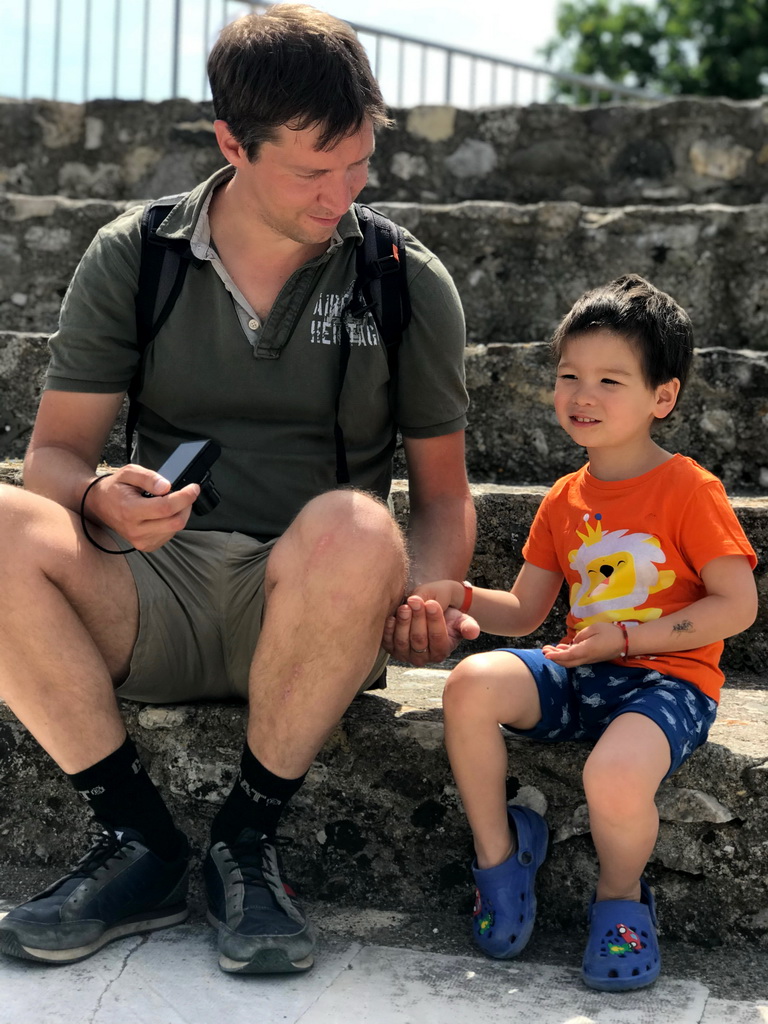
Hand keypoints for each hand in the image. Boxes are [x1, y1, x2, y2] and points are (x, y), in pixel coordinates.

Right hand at [83, 464, 199, 551]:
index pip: (166, 507)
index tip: (194, 488)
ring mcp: (140, 541)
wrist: (99, 504)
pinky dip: (172, 522)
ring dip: (180, 514)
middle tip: (186, 493)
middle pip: (175, 522)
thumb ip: (148, 477)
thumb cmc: (115, 488)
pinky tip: (164, 514)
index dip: (185, 497)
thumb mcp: (129, 472)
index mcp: (130, 511)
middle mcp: (135, 530)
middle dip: (186, 505)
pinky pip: (169, 535)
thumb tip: (166, 487)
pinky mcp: (146, 546)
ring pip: (175, 529)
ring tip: (170, 501)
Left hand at [382, 593, 479, 666]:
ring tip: (406, 606)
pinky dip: (388, 629)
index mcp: (441, 652)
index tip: (432, 603)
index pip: (437, 638)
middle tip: (416, 600)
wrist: (432, 613)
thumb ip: (468, 626)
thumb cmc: (447, 618)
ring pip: (402, 641)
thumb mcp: (462, 619)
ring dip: (403, 622)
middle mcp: (423, 658)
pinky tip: (392, 616)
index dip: (434, 621)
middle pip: (418, 639)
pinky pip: (387, 641)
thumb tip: (473, 632)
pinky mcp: (391, 648)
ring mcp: (405, 654)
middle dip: (418, 618)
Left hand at [543, 621, 624, 666]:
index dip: (555, 656)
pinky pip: (576, 659)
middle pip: (567, 662)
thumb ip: (581, 636)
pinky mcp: (591, 658)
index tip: (546, 654)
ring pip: (571, 662)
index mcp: (586, 650)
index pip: (568, 655)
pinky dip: (566, 656)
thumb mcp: (594, 628)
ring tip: (549, 650)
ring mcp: (589, 659)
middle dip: (554, 658)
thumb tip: (573, 643)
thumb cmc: (611, 633)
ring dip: (559, 657)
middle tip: (544, 650)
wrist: (626, 642)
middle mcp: (586, 658)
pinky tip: (561, 649)